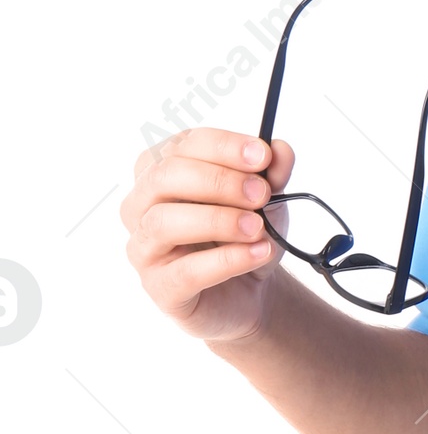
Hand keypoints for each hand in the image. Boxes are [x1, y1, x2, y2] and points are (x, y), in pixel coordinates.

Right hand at [121, 127, 296, 343]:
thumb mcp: (267, 198)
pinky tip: (258, 253)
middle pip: (164, 177)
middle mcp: (142, 206)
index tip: (262, 156)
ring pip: (164, 222)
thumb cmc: (244, 233)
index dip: (223, 146)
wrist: (250, 288)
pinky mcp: (159, 288)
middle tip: (261, 194)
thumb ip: (272, 172)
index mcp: (162, 171)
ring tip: (258, 227)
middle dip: (219, 181)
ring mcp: (144, 248)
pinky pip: (185, 271)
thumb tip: (279, 150)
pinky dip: (227, 259)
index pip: (181, 145)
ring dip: (219, 220)